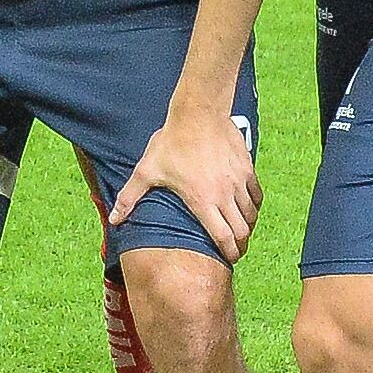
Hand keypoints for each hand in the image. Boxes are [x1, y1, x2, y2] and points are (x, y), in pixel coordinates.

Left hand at [109, 98, 260, 260]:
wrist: (199, 113)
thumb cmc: (172, 141)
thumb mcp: (147, 170)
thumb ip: (130, 197)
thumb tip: (115, 220)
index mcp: (202, 200)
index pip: (223, 238)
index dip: (229, 253)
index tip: (228, 259)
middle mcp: (225, 195)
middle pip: (242, 231)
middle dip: (240, 245)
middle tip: (235, 249)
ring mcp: (238, 182)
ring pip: (251, 214)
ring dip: (246, 226)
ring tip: (239, 230)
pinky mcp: (247, 169)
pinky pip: (257, 195)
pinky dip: (253, 206)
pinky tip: (247, 207)